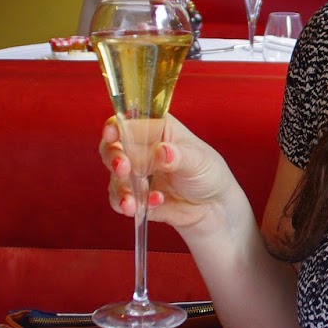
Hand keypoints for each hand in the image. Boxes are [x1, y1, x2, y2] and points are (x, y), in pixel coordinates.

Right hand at [99, 113, 238, 230]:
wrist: (215, 207)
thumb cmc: (209, 172)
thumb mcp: (199, 160)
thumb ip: (180, 156)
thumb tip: (162, 151)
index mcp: (156, 129)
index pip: (129, 120)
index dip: (115, 124)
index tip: (112, 133)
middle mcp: (140, 150)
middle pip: (112, 147)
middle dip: (113, 157)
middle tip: (123, 167)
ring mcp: (136, 175)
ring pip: (114, 178)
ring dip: (121, 188)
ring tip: (133, 200)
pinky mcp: (135, 198)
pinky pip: (121, 201)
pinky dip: (131, 204)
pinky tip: (155, 203)